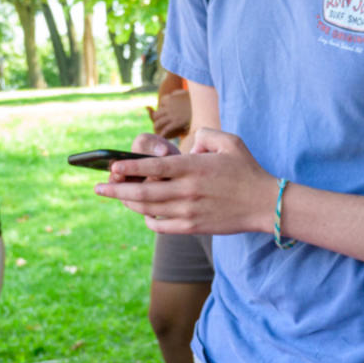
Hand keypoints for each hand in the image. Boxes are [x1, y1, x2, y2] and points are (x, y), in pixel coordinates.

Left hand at [95, 127, 276, 235]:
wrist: (265, 204)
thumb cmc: (247, 170)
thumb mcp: (229, 142)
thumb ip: (204, 136)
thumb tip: (186, 146)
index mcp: (194, 168)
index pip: (154, 167)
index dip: (130, 167)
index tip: (113, 166)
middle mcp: (188, 191)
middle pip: (143, 192)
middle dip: (116, 190)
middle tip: (98, 187)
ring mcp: (189, 211)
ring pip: (148, 209)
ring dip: (127, 203)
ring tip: (115, 196)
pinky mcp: (193, 227)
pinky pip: (161, 226)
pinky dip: (147, 219)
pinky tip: (143, 212)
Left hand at [150, 87, 193, 138]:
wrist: (203, 106)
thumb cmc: (196, 99)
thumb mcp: (185, 93)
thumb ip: (177, 93)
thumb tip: (172, 94)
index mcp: (171, 98)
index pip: (161, 102)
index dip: (162, 106)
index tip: (165, 109)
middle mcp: (169, 106)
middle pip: (157, 113)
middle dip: (156, 117)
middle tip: (158, 121)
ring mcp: (172, 115)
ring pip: (159, 122)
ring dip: (157, 126)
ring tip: (157, 129)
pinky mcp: (176, 123)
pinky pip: (166, 129)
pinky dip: (163, 134)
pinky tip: (163, 136)